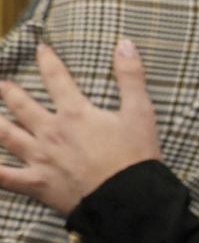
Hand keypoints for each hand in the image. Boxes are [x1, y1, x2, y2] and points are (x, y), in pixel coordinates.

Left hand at [0, 40, 161, 214]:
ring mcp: (40, 158)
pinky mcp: (37, 183)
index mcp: (74, 113)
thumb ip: (131, 77)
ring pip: (6, 135)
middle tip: (2, 84)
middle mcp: (50, 131)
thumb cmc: (136, 157)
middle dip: (9, 91)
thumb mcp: (140, 113)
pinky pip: (4, 177)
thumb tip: (125, 44)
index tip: (40, 48)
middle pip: (21, 105)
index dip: (47, 60)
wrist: (128, 198)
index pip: (56, 78)